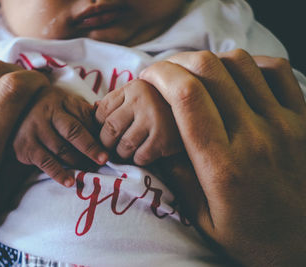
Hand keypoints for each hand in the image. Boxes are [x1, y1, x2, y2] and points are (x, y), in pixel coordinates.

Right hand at [13, 86, 107, 186]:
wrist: (17, 110)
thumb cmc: (52, 110)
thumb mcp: (68, 104)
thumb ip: (87, 112)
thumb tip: (109, 118)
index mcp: (62, 102)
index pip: (83, 117)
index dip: (97, 133)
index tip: (110, 146)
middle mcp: (47, 113)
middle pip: (73, 131)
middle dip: (90, 147)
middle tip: (103, 160)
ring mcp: (34, 129)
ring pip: (60, 149)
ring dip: (77, 162)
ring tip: (90, 171)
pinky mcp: (25, 146)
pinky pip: (45, 162)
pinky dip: (58, 173)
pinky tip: (70, 181)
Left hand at [95, 79, 181, 165]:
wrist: (197, 111)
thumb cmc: (161, 104)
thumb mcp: (140, 95)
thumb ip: (118, 101)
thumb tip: (92, 109)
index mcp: (133, 88)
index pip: (102, 111)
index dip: (99, 126)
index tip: (106, 133)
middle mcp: (143, 100)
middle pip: (109, 129)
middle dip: (107, 143)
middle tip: (112, 148)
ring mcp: (154, 119)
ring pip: (124, 146)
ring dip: (122, 154)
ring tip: (127, 152)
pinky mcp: (164, 139)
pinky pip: (140, 156)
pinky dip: (138, 159)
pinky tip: (144, 153)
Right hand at [140, 50, 305, 265]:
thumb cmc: (255, 238)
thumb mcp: (205, 221)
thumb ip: (179, 178)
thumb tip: (158, 142)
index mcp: (222, 165)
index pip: (186, 97)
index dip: (161, 75)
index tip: (147, 75)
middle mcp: (254, 136)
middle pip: (210, 70)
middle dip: (177, 62)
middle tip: (165, 71)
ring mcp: (284, 123)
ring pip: (240, 63)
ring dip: (210, 61)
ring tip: (196, 74)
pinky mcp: (304, 120)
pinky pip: (277, 71)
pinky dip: (250, 64)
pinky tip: (235, 76)